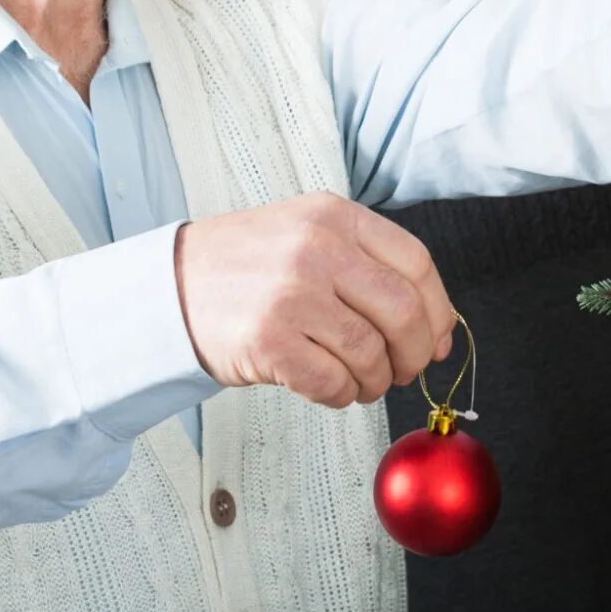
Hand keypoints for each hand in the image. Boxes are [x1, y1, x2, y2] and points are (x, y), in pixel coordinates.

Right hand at [173, 192, 456, 408]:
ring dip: (375, 381)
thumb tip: (439, 328)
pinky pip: (332, 382)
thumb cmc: (249, 267)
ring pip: (371, 354)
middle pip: (403, 312)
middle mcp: (317, 248)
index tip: (437, 337)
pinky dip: (342, 395)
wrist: (171, 286)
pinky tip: (329, 386)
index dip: (438, 309)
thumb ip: (372, 268)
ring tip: (359, 381)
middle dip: (415, 354)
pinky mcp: (268, 340)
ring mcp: (291, 294)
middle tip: (404, 370)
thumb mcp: (310, 235)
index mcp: (335, 216)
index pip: (416, 263)